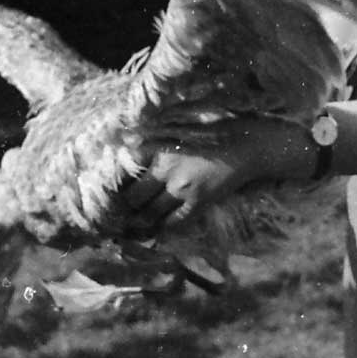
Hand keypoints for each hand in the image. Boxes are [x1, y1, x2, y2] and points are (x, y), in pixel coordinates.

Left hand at [120, 119, 307, 231]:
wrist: (247, 145)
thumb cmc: (213, 130)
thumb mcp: (177, 127)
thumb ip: (152, 140)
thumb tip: (124, 147)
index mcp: (158, 146)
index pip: (125, 169)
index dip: (115, 182)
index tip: (110, 190)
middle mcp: (166, 168)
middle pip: (133, 196)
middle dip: (125, 205)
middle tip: (120, 211)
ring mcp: (182, 188)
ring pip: (150, 213)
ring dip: (139, 221)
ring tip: (132, 226)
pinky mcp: (198, 202)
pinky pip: (173, 222)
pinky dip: (162, 228)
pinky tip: (156, 230)